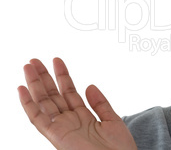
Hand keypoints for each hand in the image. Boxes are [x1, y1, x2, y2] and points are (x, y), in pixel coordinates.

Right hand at [18, 57, 136, 149]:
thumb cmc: (119, 149)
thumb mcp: (112, 121)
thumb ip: (100, 104)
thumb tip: (89, 85)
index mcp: (83, 117)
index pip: (69, 92)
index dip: (62, 76)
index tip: (57, 61)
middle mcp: (70, 121)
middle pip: (53, 95)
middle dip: (44, 77)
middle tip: (35, 60)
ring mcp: (62, 128)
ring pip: (43, 102)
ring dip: (34, 84)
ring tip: (28, 65)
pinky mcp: (56, 136)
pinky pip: (38, 119)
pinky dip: (28, 104)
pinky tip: (22, 89)